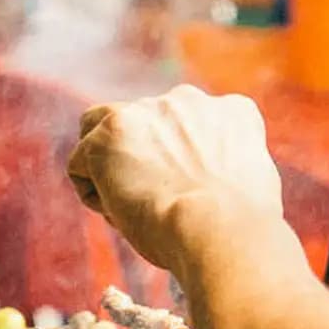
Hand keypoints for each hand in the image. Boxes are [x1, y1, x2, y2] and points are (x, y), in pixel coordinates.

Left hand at [68, 86, 283, 272]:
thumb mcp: (247, 184)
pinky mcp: (110, 132)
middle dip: (140, 158)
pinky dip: (93, 192)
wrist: (220, 228)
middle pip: (144, 124)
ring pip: (103, 132)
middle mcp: (188, 100)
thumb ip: (222, 165)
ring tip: (133, 206)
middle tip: (155, 203)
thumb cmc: (236, 228)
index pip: (190, 124)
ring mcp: (146, 111)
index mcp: (232, 111)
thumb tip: (200, 180)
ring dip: (109, 167)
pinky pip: (81, 162)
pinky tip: (120, 213)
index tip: (185, 192)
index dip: (179, 160)